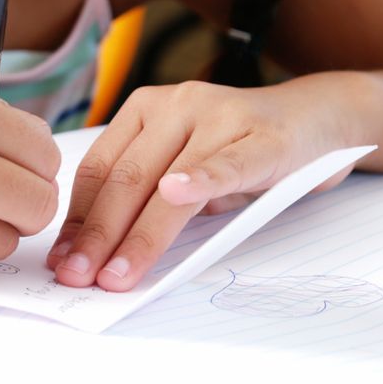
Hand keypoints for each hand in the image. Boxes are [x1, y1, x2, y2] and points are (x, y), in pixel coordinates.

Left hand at [47, 75, 371, 291]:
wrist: (319, 117)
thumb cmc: (242, 149)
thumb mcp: (186, 165)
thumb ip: (148, 198)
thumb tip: (103, 254)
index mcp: (145, 110)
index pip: (98, 169)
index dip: (78, 219)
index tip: (63, 260)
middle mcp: (176, 105)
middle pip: (124, 179)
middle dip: (97, 236)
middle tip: (77, 277)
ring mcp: (219, 117)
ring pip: (165, 181)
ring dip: (139, 236)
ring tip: (117, 274)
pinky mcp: (263, 136)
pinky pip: (226, 163)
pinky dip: (201, 180)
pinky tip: (178, 196)